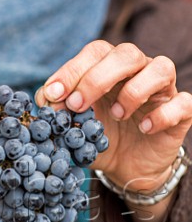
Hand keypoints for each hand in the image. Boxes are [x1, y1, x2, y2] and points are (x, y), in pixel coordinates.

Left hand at [36, 40, 191, 192]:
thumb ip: (58, 112)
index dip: (73, 70)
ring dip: (134, 90)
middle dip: (97, 78)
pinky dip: (163, 114)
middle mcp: (137, 72)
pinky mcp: (181, 112)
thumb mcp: (73, 128)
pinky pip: (182, 102)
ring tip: (116, 114)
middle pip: (126, 53)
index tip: (53, 94)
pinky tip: (144, 128)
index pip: (94, 52)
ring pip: (160, 68)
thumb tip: (44, 101)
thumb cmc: (99, 139)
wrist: (126, 168)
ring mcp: (162, 91)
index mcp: (109, 69)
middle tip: (77, 105)